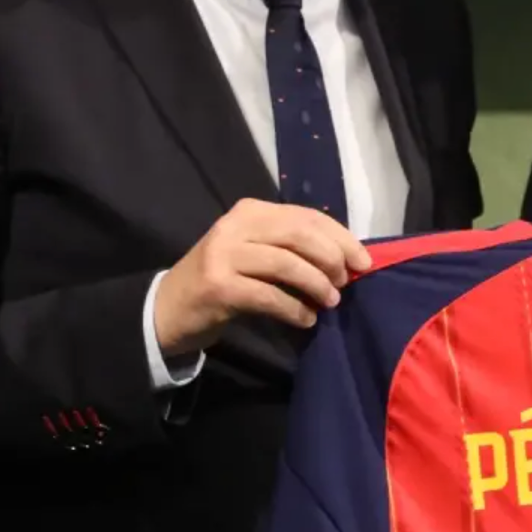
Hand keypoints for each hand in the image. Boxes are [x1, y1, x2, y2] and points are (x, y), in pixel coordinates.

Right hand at [153, 199, 371, 358]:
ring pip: (287, 264)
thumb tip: (346, 258)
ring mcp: (224, 255)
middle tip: (346, 283)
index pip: (307, 216)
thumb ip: (292, 247)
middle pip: (300, 234)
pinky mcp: (218, 287)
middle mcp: (236, 226)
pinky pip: (269, 296)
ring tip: (329, 303)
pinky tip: (306, 320)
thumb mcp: (256, 252)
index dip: (340, 238)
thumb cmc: (223, 279)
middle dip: (332, 258)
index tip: (363, 261)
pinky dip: (295, 310)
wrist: (168, 308)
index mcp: (251, 211)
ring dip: (316, 285)